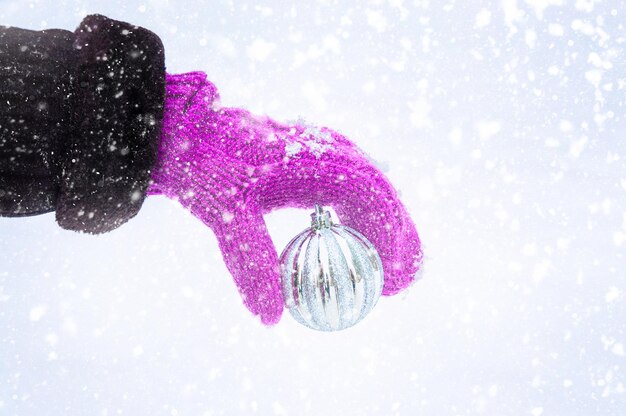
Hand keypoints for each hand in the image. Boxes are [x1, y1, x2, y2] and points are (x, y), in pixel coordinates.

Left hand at [149, 72, 421, 324]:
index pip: (373, 197)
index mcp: (319, 160)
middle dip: (397, 238)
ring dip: (384, 228)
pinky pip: (352, 188)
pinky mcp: (316, 158)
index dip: (392, 237)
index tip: (392, 279)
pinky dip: (363, 217)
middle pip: (382, 194)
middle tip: (399, 285)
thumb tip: (271, 317)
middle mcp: (332, 150)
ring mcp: (326, 150)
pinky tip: (358, 242)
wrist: (189, 130)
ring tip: (389, 270)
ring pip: (371, 190)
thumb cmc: (208, 166)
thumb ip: (253, 264)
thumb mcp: (228, 217)